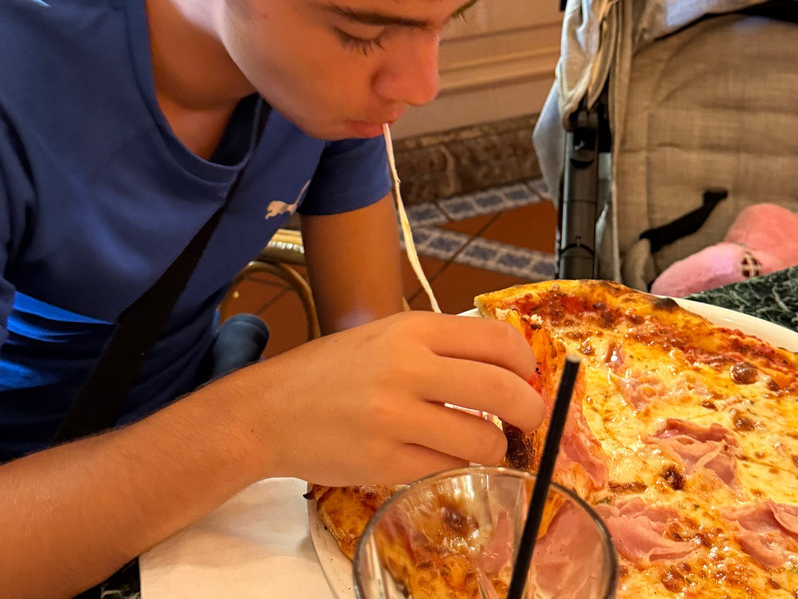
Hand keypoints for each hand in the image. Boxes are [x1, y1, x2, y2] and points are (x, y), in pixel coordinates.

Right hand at [246, 312, 545, 485]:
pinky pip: (447, 469)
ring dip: (494, 447)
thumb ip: (441, 346)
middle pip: (502, 390)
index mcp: (412, 329)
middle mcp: (407, 368)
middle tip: (529, 418)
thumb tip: (508, 365)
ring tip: (482, 443)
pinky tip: (438, 454)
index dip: (525, 363)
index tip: (527, 376)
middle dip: (530, 409)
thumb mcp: (386, 336)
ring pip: (482, 440)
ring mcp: (395, 418)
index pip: (497, 340)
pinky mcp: (385, 462)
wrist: (267, 411)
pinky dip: (453, 465)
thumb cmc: (332, 372)